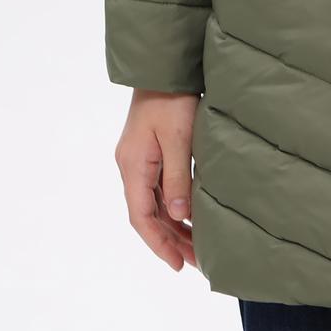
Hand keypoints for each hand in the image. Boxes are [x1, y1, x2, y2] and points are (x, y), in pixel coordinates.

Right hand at [114, 89, 200, 270]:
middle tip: (196, 262)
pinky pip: (160, 188)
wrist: (165, 65)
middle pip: (148, 214)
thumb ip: (177, 178)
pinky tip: (192, 216)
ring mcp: (140, 159)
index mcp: (132, 166)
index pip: (141, 217)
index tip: (177, 265)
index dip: (159, 243)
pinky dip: (175, 206)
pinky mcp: (151, 151)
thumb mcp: (178, 138)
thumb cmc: (173, 98)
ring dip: (174, 225)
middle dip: (171, 240)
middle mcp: (131, 166)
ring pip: (155, 203)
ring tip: (198, 247)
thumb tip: (179, 217)